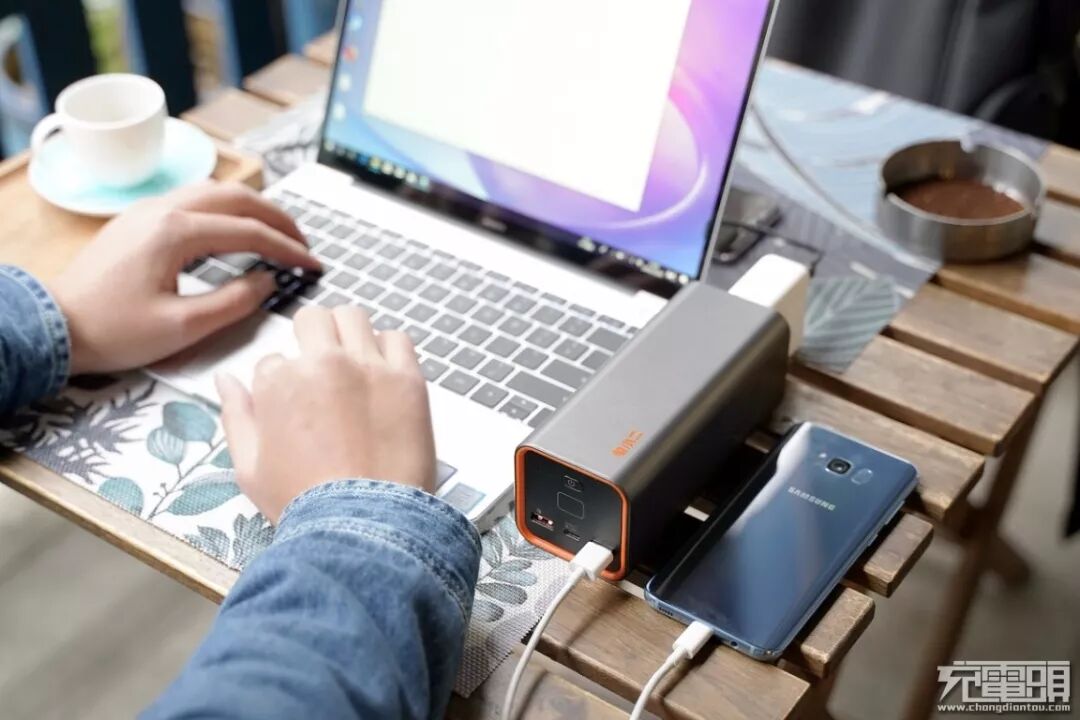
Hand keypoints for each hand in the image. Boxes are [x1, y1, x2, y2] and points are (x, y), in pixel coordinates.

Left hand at [50, 181, 321, 374]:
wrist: (55, 328)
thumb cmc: (113, 331)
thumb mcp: (184, 327)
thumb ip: (235, 302)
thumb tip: (267, 282)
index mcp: (175, 233)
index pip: (249, 231)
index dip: (288, 249)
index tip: (313, 264)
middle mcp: (163, 210)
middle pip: (237, 197)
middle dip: (277, 218)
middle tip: (303, 242)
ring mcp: (148, 211)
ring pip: (214, 191)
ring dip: (251, 208)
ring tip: (276, 233)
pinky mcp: (139, 220)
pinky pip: (193, 200)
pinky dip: (226, 209)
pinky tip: (235, 229)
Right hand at [215, 306, 435, 522]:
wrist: (362, 525)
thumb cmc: (305, 504)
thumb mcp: (249, 469)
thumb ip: (236, 415)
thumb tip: (225, 381)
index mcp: (279, 382)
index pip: (273, 361)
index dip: (282, 383)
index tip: (297, 406)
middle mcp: (323, 363)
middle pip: (313, 320)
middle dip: (313, 338)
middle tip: (323, 369)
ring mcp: (368, 367)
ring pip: (354, 318)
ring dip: (349, 334)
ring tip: (354, 364)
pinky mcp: (407, 379)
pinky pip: (398, 339)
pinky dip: (390, 348)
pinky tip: (385, 373)